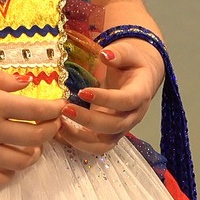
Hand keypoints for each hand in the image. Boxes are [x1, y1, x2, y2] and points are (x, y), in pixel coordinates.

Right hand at [0, 68, 63, 186]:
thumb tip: (26, 82)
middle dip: (52, 129)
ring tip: (34, 141)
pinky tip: (11, 159)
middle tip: (53, 121)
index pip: (35, 109)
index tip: (61, 104)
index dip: (54, 108)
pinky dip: (11, 172)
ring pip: (22, 161)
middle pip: (35, 137)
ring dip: (36, 152)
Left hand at [56, 40, 163, 154]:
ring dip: (81, 138)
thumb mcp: (128, 52)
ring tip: (59, 125)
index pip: (126, 101)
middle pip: (114, 126)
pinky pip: (96, 146)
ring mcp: (122, 127)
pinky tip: (60, 133)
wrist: (141, 78)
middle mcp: (133, 115)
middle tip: (64, 109)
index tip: (83, 92)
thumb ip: (119, 53)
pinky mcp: (110, 134)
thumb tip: (105, 54)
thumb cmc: (132, 63)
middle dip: (88, 120)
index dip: (106, 99)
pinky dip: (78, 143)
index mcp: (140, 94)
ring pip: (105, 143)